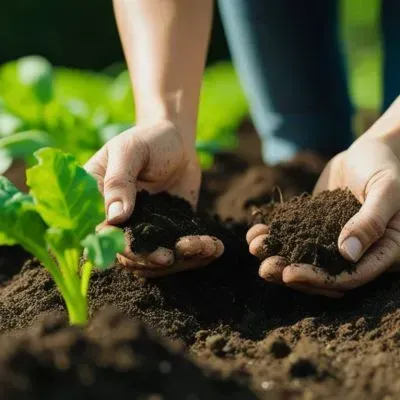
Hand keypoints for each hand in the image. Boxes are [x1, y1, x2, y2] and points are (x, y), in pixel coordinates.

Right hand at [85, 120, 223, 276]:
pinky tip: (214, 248)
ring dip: (179, 260)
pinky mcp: (168, 230)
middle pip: (127, 255)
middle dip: (150, 260)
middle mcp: (118, 221)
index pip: (100, 233)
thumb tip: (115, 217)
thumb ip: (119, 180)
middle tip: (171, 256)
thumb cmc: (149, 139)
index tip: (142, 250)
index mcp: (98, 202)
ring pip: (155, 259)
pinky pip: (178, 250)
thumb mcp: (131, 151)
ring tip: (204, 248)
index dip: (118, 247)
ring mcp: (145, 228)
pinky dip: (196, 253)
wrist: (177, 141)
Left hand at [247, 137, 399, 296]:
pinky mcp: (316, 224)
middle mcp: (356, 251)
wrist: (371, 150)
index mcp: (381, 251)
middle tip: (265, 269)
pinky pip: (294, 235)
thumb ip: (370, 221)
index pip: (350, 277)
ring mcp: (332, 238)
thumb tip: (348, 254)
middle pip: (322, 274)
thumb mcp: (384, 190)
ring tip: (254, 248)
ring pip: (304, 257)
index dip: (319, 280)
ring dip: (278, 257)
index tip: (290, 274)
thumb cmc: (386, 166)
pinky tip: (255, 232)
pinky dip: (274, 235)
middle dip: (292, 273)